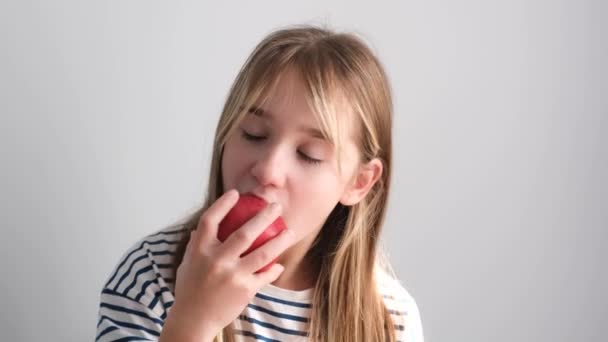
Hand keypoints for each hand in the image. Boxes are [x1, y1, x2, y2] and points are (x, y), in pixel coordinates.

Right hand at [161, 189, 295, 339]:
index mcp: (199, 250)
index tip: (236, 194)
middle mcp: (216, 261)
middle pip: (244, 233)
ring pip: (263, 253)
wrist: (193, 320)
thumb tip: (202, 227)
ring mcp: (232, 276)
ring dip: (280, 241)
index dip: (223, 204)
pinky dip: (274, 269)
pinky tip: (279, 265)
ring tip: (290, 232)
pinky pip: (264, 275)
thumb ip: (196, 244)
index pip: (210, 220)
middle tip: (276, 207)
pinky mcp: (244, 290)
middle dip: (264, 217)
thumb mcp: (187, 263)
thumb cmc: (190, 289)